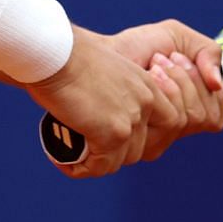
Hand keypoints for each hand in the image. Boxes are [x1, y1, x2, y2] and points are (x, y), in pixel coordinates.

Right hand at [24, 27, 166, 177]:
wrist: (55, 53)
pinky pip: (101, 166)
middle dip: (117, 153)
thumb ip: (114, 88)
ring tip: (73, 155)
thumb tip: (99, 107)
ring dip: (98, 162)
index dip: (146, 136)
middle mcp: (146, 102)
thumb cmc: (66, 53)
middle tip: (91, 149)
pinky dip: (81, 168)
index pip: (168, 123)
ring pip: (122, 159)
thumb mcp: (105, 67)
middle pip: (143, 147)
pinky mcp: (112, 134)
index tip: (118, 137)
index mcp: (147, 84)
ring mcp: (132, 120)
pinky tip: (65, 162)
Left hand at [108, 20, 222, 159]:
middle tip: (160, 60)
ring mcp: (157, 138)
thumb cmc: (137, 47)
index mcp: (186, 112)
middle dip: (186, 80)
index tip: (175, 56)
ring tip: (152, 66)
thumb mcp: (180, 39)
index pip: (214, 114)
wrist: (104, 52)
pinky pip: (173, 122)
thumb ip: (209, 53)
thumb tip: (218, 84)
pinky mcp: (141, 140)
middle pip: (203, 116)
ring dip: (175, 83)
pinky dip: (166, 90)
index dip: (201, 84)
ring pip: (189, 118)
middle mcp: (172, 131)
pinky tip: (147, 76)